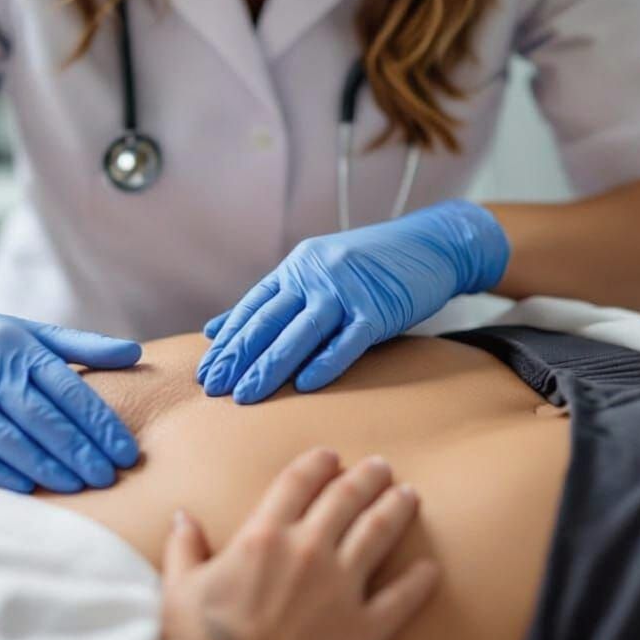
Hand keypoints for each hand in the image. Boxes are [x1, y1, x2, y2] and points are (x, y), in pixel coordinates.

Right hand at [0, 277, 140, 493]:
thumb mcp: (38, 334)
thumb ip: (86, 347)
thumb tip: (135, 352)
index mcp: (25, 351)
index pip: (70, 391)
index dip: (100, 423)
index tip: (126, 452)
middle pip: (42, 418)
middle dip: (78, 450)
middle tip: (106, 477)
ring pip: (8, 437)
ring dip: (43, 465)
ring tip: (75, 486)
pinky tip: (27, 486)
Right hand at [152, 447, 438, 639]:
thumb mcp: (178, 588)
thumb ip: (185, 548)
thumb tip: (183, 517)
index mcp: (264, 536)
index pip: (298, 482)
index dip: (317, 463)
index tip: (331, 456)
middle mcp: (308, 551)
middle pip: (346, 498)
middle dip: (366, 477)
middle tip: (382, 467)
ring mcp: (340, 589)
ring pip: (378, 533)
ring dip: (396, 509)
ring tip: (409, 495)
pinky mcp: (363, 632)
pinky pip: (401, 599)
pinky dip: (419, 581)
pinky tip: (431, 569)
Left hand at [196, 199, 509, 402]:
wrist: (433, 244)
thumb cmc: (371, 266)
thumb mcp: (314, 274)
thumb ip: (268, 302)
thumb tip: (214, 329)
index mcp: (297, 268)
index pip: (253, 308)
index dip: (229, 341)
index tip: (206, 372)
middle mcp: (315, 275)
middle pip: (270, 321)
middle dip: (240, 357)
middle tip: (215, 388)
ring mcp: (347, 290)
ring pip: (302, 332)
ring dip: (272, 365)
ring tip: (247, 395)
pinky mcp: (379, 308)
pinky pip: (349, 339)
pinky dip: (326, 361)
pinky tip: (305, 385)